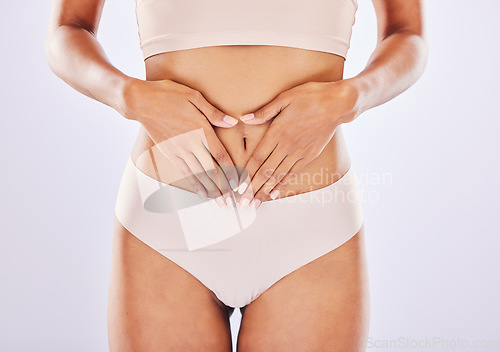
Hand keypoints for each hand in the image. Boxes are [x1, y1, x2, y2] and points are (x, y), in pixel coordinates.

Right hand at [122, 78, 239, 206]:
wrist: (141, 102)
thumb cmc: (169, 94)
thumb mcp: (194, 97)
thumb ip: (214, 113)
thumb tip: (233, 122)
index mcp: (201, 129)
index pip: (221, 155)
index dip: (231, 170)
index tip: (239, 182)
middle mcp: (191, 143)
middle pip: (212, 169)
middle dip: (223, 187)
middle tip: (232, 201)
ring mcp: (179, 150)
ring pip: (199, 174)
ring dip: (211, 190)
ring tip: (220, 202)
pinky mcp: (169, 153)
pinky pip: (185, 172)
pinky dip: (195, 184)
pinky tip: (202, 193)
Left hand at [236, 79, 358, 208]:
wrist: (338, 104)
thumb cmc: (311, 96)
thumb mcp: (285, 98)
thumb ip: (264, 111)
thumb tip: (245, 118)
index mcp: (277, 132)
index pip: (258, 158)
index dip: (247, 174)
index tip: (238, 187)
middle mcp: (287, 145)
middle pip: (266, 171)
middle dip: (252, 189)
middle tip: (242, 203)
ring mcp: (298, 152)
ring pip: (278, 176)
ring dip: (265, 191)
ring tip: (255, 203)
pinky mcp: (309, 155)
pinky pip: (293, 173)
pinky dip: (283, 184)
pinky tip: (274, 193)